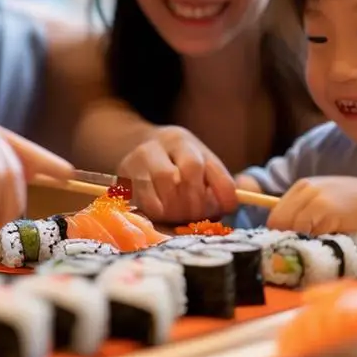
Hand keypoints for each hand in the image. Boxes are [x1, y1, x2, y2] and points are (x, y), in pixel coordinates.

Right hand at [118, 126, 237, 222]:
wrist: (131, 150)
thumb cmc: (173, 165)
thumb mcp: (196, 164)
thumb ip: (216, 183)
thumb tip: (233, 205)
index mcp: (183, 141)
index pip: (208, 164)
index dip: (222, 191)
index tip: (227, 207)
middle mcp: (162, 143)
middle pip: (190, 170)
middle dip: (199, 200)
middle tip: (199, 215)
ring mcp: (139, 158)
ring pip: (167, 182)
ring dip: (180, 207)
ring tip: (181, 215)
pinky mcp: (124, 176)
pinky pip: (146, 200)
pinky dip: (160, 213)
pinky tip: (164, 214)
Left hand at [267, 176, 356, 235]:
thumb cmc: (347, 203)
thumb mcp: (322, 198)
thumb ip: (303, 210)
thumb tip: (281, 232)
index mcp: (301, 186)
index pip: (275, 215)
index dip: (278, 232)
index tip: (286, 243)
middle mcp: (305, 190)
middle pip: (280, 221)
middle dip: (286, 237)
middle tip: (297, 248)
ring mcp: (314, 198)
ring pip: (294, 228)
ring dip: (301, 239)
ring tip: (314, 242)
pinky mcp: (324, 209)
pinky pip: (310, 231)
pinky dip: (315, 239)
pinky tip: (326, 238)